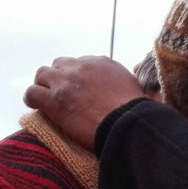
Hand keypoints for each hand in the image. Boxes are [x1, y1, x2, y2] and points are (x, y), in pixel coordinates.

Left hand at [23, 56, 144, 148]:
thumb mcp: (142, 91)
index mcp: (102, 62)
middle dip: (58, 77)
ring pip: (42, 74)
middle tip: (61, 94)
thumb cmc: (137, 114)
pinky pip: (31, 93)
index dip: (77, 77)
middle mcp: (81, 66)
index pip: (81, 62)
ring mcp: (66, 82)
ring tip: (45, 99)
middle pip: (59, 64)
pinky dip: (32, 99)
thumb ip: (139, 87)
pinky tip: (36, 107)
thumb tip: (156, 96)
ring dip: (43, 86)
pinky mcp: (54, 100)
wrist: (127, 126)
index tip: (80, 90)